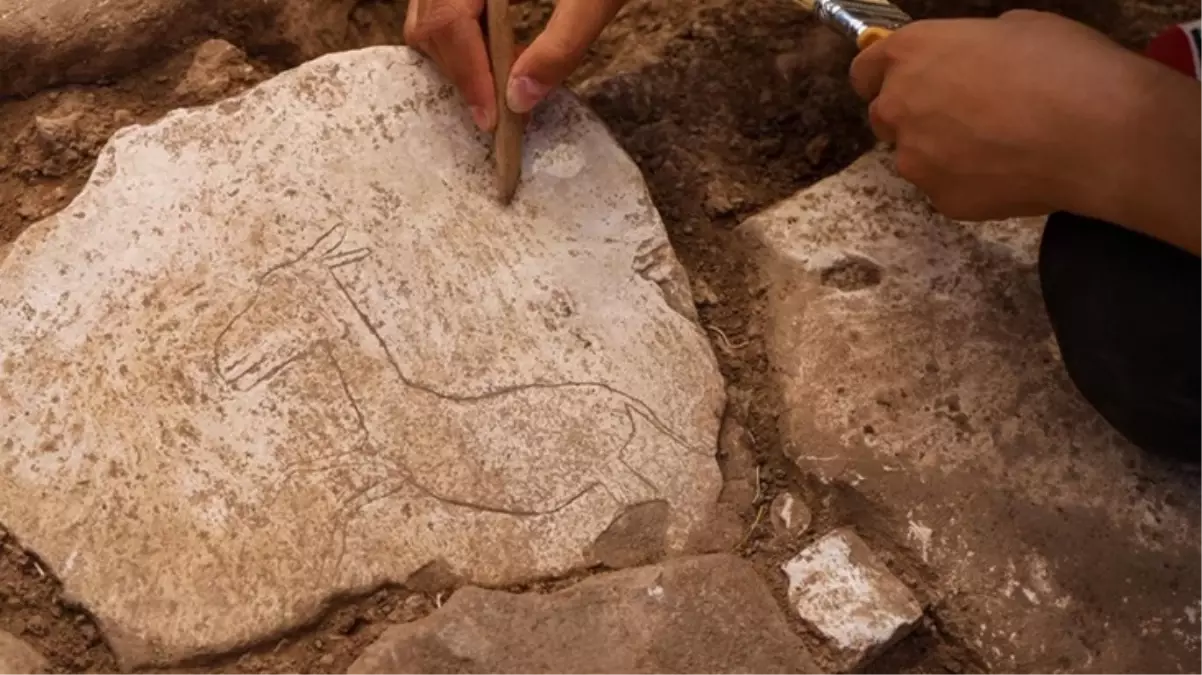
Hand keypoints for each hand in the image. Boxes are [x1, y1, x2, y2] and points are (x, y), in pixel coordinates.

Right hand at [405, 0, 628, 131]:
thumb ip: (561, 45)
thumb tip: (521, 99)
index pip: (447, 19)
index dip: (465, 73)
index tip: (492, 118)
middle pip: (429, 20)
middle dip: (461, 69)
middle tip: (499, 107)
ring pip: (432, 12)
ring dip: (463, 55)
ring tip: (506, 79)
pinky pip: (449, 3)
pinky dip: (469, 34)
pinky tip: (505, 50)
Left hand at [848, 10, 1152, 220]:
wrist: (1096, 134)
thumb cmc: (1063, 66)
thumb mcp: (1016, 28)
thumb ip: (971, 46)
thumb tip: (971, 60)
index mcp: (911, 53)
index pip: (864, 70)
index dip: (881, 77)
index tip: (900, 82)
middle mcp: (899, 106)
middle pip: (886, 116)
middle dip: (914, 115)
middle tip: (963, 115)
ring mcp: (915, 159)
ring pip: (915, 156)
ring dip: (941, 151)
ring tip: (997, 145)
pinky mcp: (940, 198)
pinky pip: (945, 187)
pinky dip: (968, 181)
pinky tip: (1009, 171)